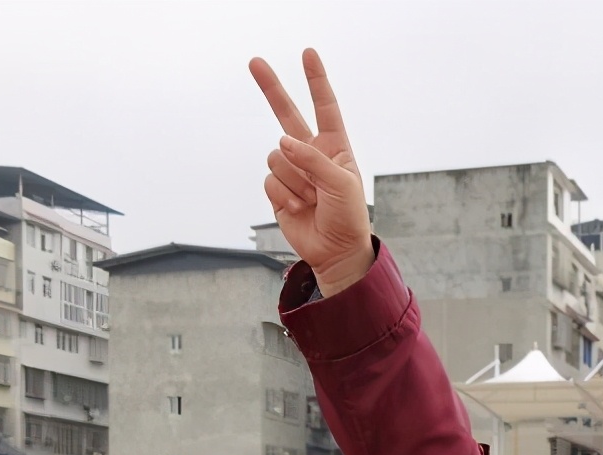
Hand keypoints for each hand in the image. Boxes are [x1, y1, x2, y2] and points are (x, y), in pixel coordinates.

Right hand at [249, 49, 373, 295]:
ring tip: (312, 200)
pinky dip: (284, 195)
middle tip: (255, 62)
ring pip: (277, 157)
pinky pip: (270, 180)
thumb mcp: (340, 183)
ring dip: (295, 181)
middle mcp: (311, 154)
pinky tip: (300, 209)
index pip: (325, 108)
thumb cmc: (348, 216)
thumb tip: (281, 142)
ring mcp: (293, 171)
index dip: (316, 81)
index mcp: (334, 148)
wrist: (337, 251)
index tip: (308, 54)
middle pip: (286, 115)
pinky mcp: (278, 190)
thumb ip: (313, 158)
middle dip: (271, 89)